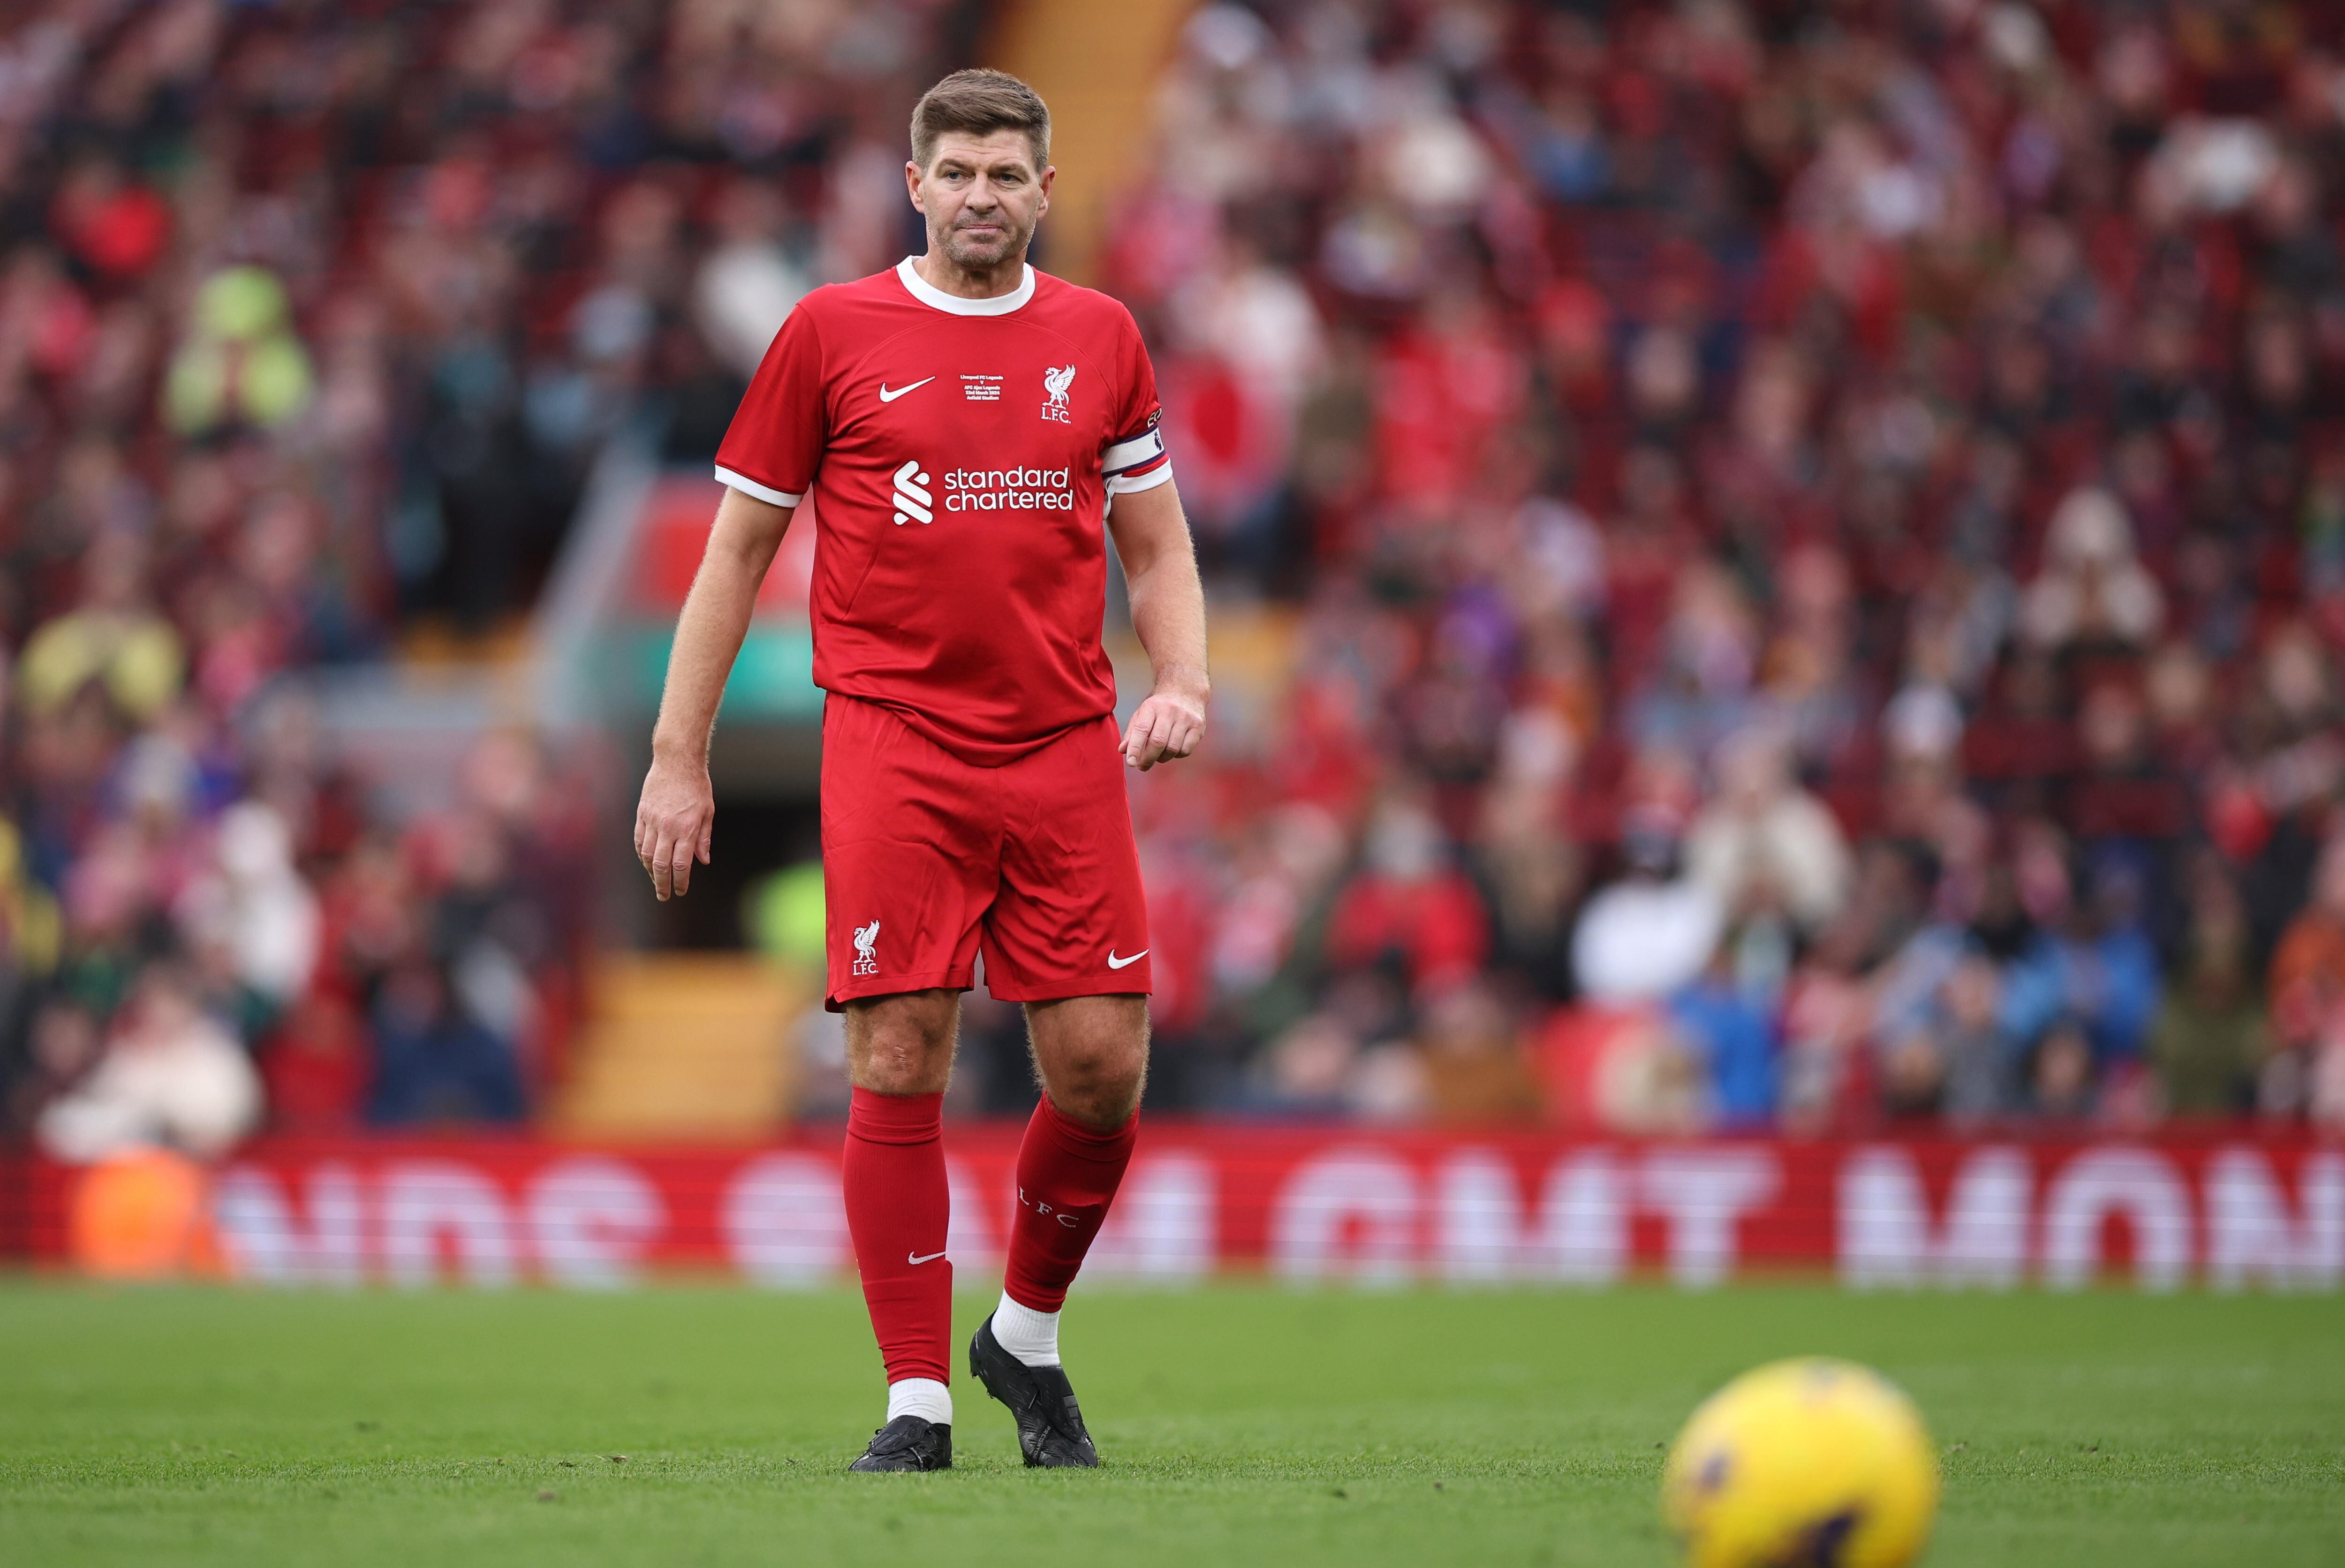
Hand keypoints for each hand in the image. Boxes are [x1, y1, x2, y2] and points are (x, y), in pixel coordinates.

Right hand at [634, 752, 714, 899]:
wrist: (676, 761)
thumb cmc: (697, 786)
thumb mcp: (708, 811)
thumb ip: (704, 838)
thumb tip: (703, 861)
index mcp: (687, 828)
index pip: (681, 864)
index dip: (680, 881)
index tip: (680, 891)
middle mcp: (668, 827)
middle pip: (661, 864)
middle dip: (662, 884)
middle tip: (664, 895)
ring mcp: (652, 820)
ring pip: (647, 854)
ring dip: (651, 871)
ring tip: (656, 880)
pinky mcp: (642, 813)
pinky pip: (639, 840)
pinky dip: (642, 854)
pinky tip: (646, 861)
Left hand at [1120, 681, 1206, 770]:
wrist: (1185, 690)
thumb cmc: (1159, 707)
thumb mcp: (1142, 714)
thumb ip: (1132, 732)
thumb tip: (1123, 750)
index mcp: (1151, 707)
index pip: (1142, 729)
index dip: (1135, 748)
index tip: (1130, 762)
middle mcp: (1169, 711)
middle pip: (1158, 742)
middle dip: (1148, 759)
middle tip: (1143, 766)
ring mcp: (1186, 718)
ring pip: (1172, 748)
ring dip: (1162, 758)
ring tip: (1158, 755)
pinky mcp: (1198, 726)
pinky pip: (1185, 750)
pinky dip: (1176, 755)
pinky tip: (1172, 750)